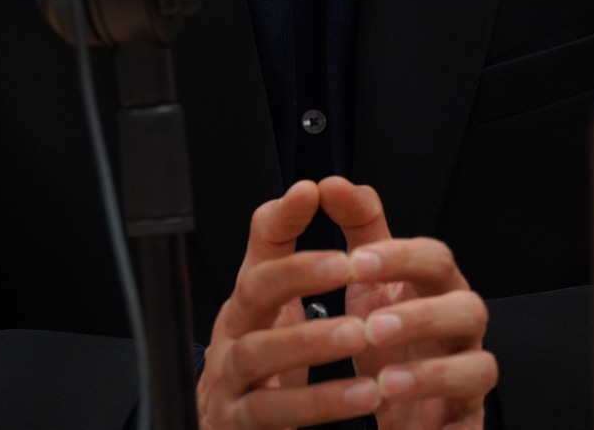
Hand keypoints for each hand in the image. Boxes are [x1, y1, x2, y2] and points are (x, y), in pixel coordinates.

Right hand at [197, 180, 380, 427]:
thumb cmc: (263, 372)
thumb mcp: (278, 312)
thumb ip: (303, 255)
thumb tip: (323, 188)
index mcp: (248, 306)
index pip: (257, 247)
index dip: (280, 220)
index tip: (311, 193)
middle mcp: (234, 336)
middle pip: (251, 293)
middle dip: (298, 273)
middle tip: (349, 264)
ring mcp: (231, 382)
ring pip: (257, 354)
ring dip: (310, 341)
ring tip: (359, 332)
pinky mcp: (240, 426)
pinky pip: (273, 413)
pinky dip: (318, 404)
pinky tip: (362, 395)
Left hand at [321, 176, 494, 428]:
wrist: (385, 408)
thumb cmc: (380, 338)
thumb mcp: (363, 279)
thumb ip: (354, 226)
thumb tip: (331, 182)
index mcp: (433, 288)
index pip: (434, 258)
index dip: (400, 256)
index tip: (355, 259)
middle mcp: (459, 329)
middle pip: (468, 307)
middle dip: (422, 314)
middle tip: (371, 326)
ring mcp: (467, 377)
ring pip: (479, 367)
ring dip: (433, 373)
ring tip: (383, 382)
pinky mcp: (466, 421)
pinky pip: (471, 422)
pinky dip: (445, 426)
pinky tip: (406, 423)